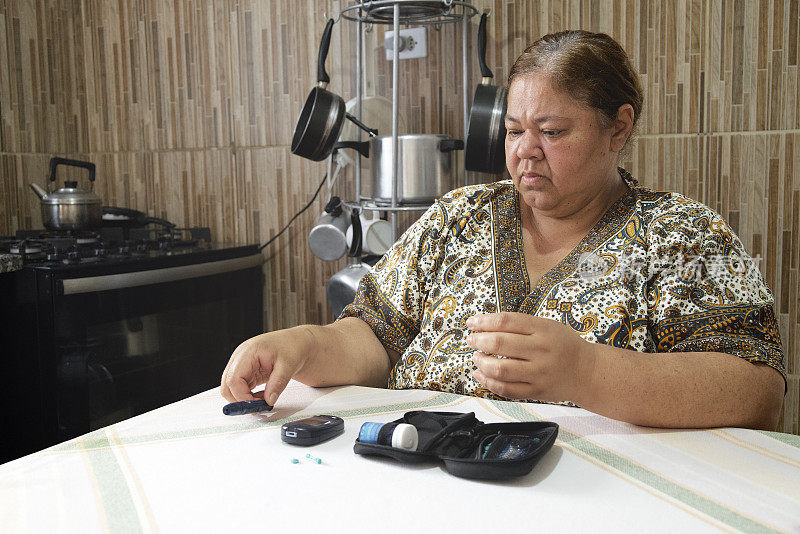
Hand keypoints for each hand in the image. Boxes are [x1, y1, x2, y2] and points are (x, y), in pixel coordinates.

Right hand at [220, 326, 315, 405]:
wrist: (295, 342)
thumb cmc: (291, 347)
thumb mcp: (289, 365)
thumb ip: (278, 383)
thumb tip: (268, 400)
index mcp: (248, 352)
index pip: (234, 379)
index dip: (241, 396)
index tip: (255, 406)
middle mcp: (240, 357)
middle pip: (227, 385)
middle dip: (239, 400)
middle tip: (258, 407)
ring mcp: (241, 364)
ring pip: (231, 388)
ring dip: (244, 398)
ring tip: (263, 400)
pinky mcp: (246, 371)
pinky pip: (240, 387)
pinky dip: (248, 395)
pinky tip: (262, 395)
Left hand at [465, 312, 592, 401]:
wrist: (587, 372)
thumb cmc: (564, 346)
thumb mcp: (547, 326)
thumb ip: (520, 325)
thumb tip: (486, 325)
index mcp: (543, 329)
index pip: (506, 321)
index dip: (484, 321)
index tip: (472, 322)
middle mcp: (541, 350)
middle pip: (500, 343)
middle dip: (479, 340)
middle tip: (472, 340)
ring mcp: (538, 373)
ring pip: (500, 369)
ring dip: (481, 363)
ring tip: (477, 358)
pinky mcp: (536, 391)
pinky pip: (507, 390)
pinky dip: (489, 383)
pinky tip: (481, 375)